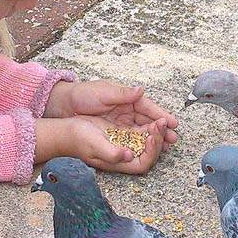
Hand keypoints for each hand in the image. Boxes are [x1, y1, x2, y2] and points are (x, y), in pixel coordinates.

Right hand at [35, 115, 168, 174]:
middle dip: (159, 138)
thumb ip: (111, 153)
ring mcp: (125, 144)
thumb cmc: (79, 140)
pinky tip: (153, 117)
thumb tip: (128, 156)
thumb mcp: (95, 146)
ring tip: (162, 120)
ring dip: (157, 131)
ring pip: (147, 140)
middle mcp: (125, 155)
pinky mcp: (123, 133)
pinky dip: (149, 125)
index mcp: (120, 162)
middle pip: (149, 152)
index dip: (152, 152)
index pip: (143, 163)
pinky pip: (140, 131)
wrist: (67, 130)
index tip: (152, 136)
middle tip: (163, 123)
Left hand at [44, 80, 178, 150]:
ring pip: (143, 130)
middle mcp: (128, 109)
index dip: (161, 115)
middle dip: (162, 129)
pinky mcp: (116, 131)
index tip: (173, 122)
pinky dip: (142, 142)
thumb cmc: (83, 95)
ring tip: (167, 145)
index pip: (148, 107)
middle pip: (149, 120)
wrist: (64, 106)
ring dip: (155, 137)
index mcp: (128, 98)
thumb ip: (123, 94)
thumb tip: (140, 90)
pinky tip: (150, 148)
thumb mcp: (103, 92)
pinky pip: (132, 137)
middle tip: (174, 137)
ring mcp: (122, 121)